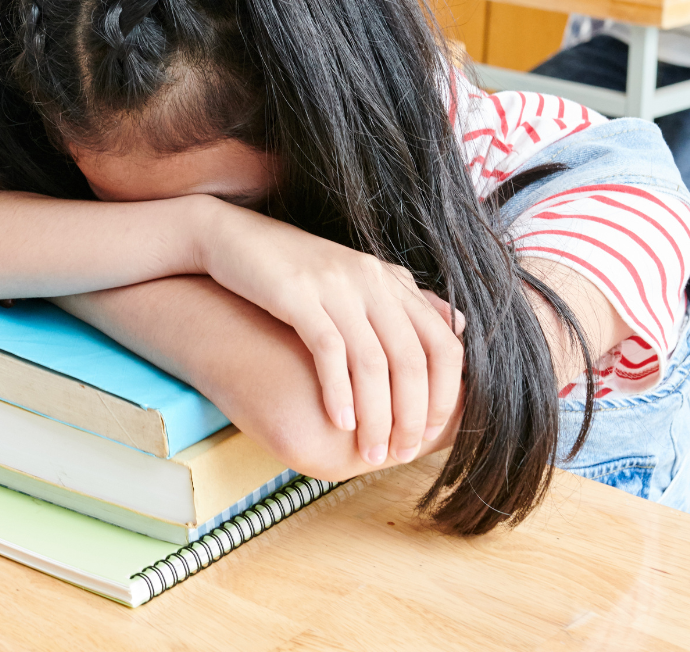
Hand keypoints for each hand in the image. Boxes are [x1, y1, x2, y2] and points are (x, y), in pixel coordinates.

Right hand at [192, 201, 464, 466]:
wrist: (230, 236)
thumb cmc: (294, 269)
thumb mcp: (357, 279)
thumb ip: (407, 302)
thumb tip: (459, 326)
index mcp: (392, 281)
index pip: (443, 344)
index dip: (445, 395)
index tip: (431, 434)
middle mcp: (372, 280)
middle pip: (412, 359)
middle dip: (412, 416)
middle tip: (402, 453)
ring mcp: (336, 285)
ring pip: (373, 363)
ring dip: (376, 416)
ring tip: (370, 452)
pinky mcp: (298, 294)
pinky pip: (329, 351)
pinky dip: (339, 392)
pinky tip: (340, 422)